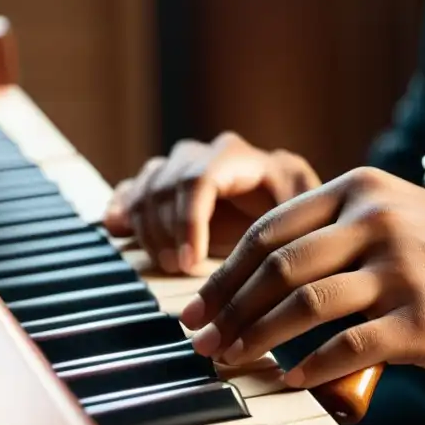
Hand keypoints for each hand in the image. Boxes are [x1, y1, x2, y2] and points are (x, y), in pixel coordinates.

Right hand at [103, 132, 320, 273]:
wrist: (292, 210)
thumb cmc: (304, 216)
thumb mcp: (309, 217)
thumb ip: (294, 224)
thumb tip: (280, 247)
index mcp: (242, 158)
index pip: (200, 178)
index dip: (188, 221)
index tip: (190, 263)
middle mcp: (208, 155)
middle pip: (167, 182)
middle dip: (167, 230)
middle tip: (178, 269)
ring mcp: (184, 167)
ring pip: (147, 185)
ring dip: (147, 228)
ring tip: (164, 263)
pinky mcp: (166, 186)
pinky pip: (134, 187)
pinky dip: (122, 206)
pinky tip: (115, 226)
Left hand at [180, 167, 424, 411]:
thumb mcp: (405, 219)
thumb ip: (343, 232)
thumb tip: (271, 274)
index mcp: (365, 189)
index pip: (270, 228)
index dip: (225, 270)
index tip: (198, 302)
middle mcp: (378, 221)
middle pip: (276, 266)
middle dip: (227, 307)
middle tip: (200, 337)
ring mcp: (401, 270)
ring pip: (301, 306)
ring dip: (253, 338)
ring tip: (227, 360)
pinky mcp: (421, 321)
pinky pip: (345, 348)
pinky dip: (308, 368)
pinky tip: (287, 381)